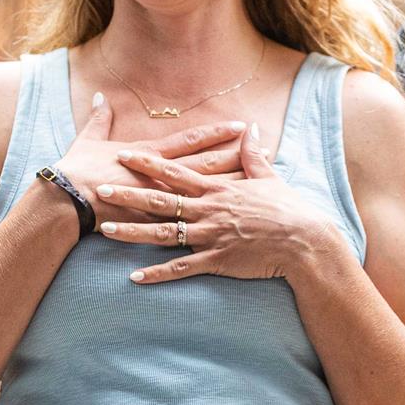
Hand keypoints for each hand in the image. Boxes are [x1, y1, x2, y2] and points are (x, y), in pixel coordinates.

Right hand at [58, 98, 247, 225]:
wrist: (66, 201)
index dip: (217, 133)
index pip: (192, 141)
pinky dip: (211, 225)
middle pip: (208, 166)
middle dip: (238, 158)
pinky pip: (190, 225)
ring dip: (233, 190)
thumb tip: (101, 97)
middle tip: (266, 151)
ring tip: (259, 187)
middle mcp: (161, 177)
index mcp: (149, 155)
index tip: (240, 124)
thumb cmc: (76, 172)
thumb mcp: (89, 140)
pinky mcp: (156, 224)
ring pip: (205, 196)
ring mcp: (161, 201)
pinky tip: (232, 226)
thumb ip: (100, 119)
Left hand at [95, 123, 341, 281]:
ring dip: (133, 232)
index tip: (123, 155)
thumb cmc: (288, 209)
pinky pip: (180, 268)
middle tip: (101, 188)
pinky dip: (156, 273)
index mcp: (218, 189)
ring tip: (107, 229)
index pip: (175, 172)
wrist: (304, 242)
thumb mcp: (268, 177)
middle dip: (129, 194)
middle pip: (160, 200)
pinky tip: (134, 277)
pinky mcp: (217, 260)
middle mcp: (209, 210)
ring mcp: (210, 236)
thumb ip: (252, 154)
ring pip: (163, 234)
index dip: (147, 164)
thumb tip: (251, 127)